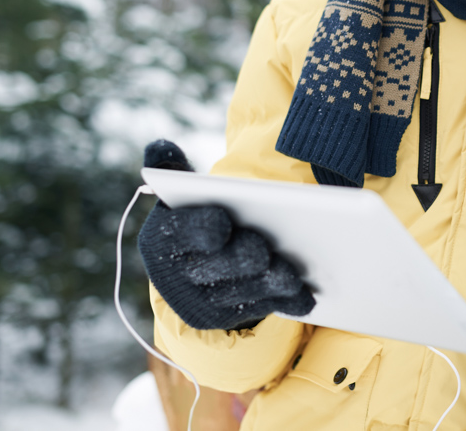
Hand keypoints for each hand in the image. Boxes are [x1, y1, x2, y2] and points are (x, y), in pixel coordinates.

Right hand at [137, 140, 314, 329]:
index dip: (200, 228)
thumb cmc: (196, 219)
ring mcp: (200, 301)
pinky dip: (284, 302)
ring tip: (293, 273)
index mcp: (162, 238)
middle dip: (241, 257)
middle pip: (214, 268)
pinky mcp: (223, 318)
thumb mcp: (182, 196)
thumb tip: (159, 147)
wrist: (191, 269)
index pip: (179, 233)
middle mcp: (175, 276)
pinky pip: (259, 309)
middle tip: (264, 250)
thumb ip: (174, 171)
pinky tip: (306, 296)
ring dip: (268, 282)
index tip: (222, 222)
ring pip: (241, 292)